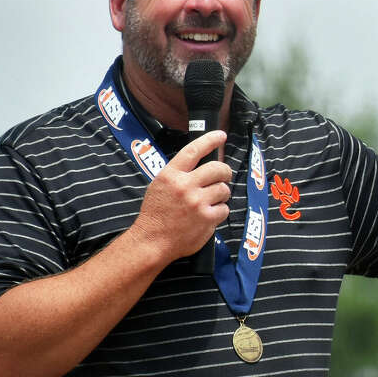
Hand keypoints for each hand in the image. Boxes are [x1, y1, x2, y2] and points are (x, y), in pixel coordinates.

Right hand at [130, 130, 232, 261]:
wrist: (152, 241)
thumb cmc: (156, 214)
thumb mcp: (160, 185)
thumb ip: (179, 174)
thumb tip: (202, 164)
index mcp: (171, 175)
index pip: (194, 150)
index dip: (210, 140)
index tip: (221, 135)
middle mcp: (185, 186)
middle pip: (217, 168)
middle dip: (225, 171)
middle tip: (224, 175)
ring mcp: (197, 202)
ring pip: (223, 189)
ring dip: (222, 194)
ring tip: (212, 200)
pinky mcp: (207, 218)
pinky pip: (224, 209)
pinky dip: (220, 211)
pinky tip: (209, 215)